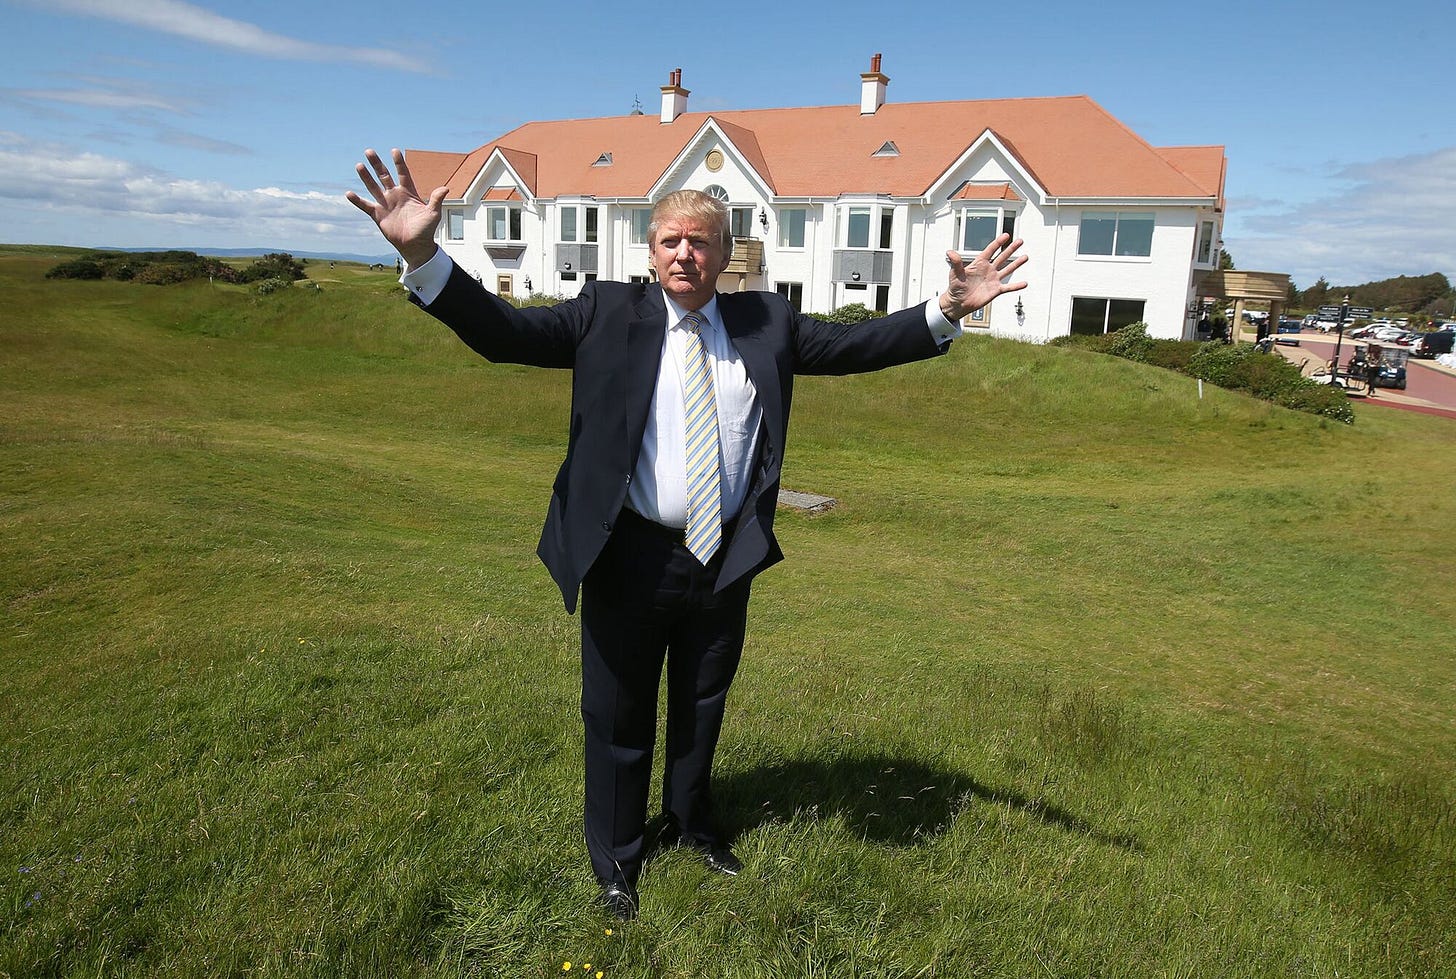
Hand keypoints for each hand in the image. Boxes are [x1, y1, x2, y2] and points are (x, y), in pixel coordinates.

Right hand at [345, 147, 446, 267]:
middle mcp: (395, 196)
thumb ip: (436, 200)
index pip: (403, 174)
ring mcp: (386, 204)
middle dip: (377, 164)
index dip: (398, 163)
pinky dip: (357, 201)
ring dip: (366, 177)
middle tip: (369, 151)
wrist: (416, 246)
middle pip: (384, 176)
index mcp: (408, 193)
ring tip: (359, 165)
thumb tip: (445, 188)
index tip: (394, 151)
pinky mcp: (378, 215)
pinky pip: (365, 206)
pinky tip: (349, 193)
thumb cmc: (426, 230)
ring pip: (373, 187)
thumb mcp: (433, 213)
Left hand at [939, 234, 1027, 321]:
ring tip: (1025, 257)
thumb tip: (950, 252)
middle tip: (1020, 241)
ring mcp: (993, 279)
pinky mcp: (996, 290)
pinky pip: (1008, 287)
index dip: (998, 243)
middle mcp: (988, 270)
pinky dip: (1016, 286)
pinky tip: (1024, 283)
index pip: (990, 250)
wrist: (959, 302)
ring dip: (1016, 263)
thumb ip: (955, 262)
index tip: (1006, 235)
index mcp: (979, 264)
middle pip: (1002, 257)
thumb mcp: (955, 273)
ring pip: (1007, 269)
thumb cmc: (955, 287)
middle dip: (1011, 249)